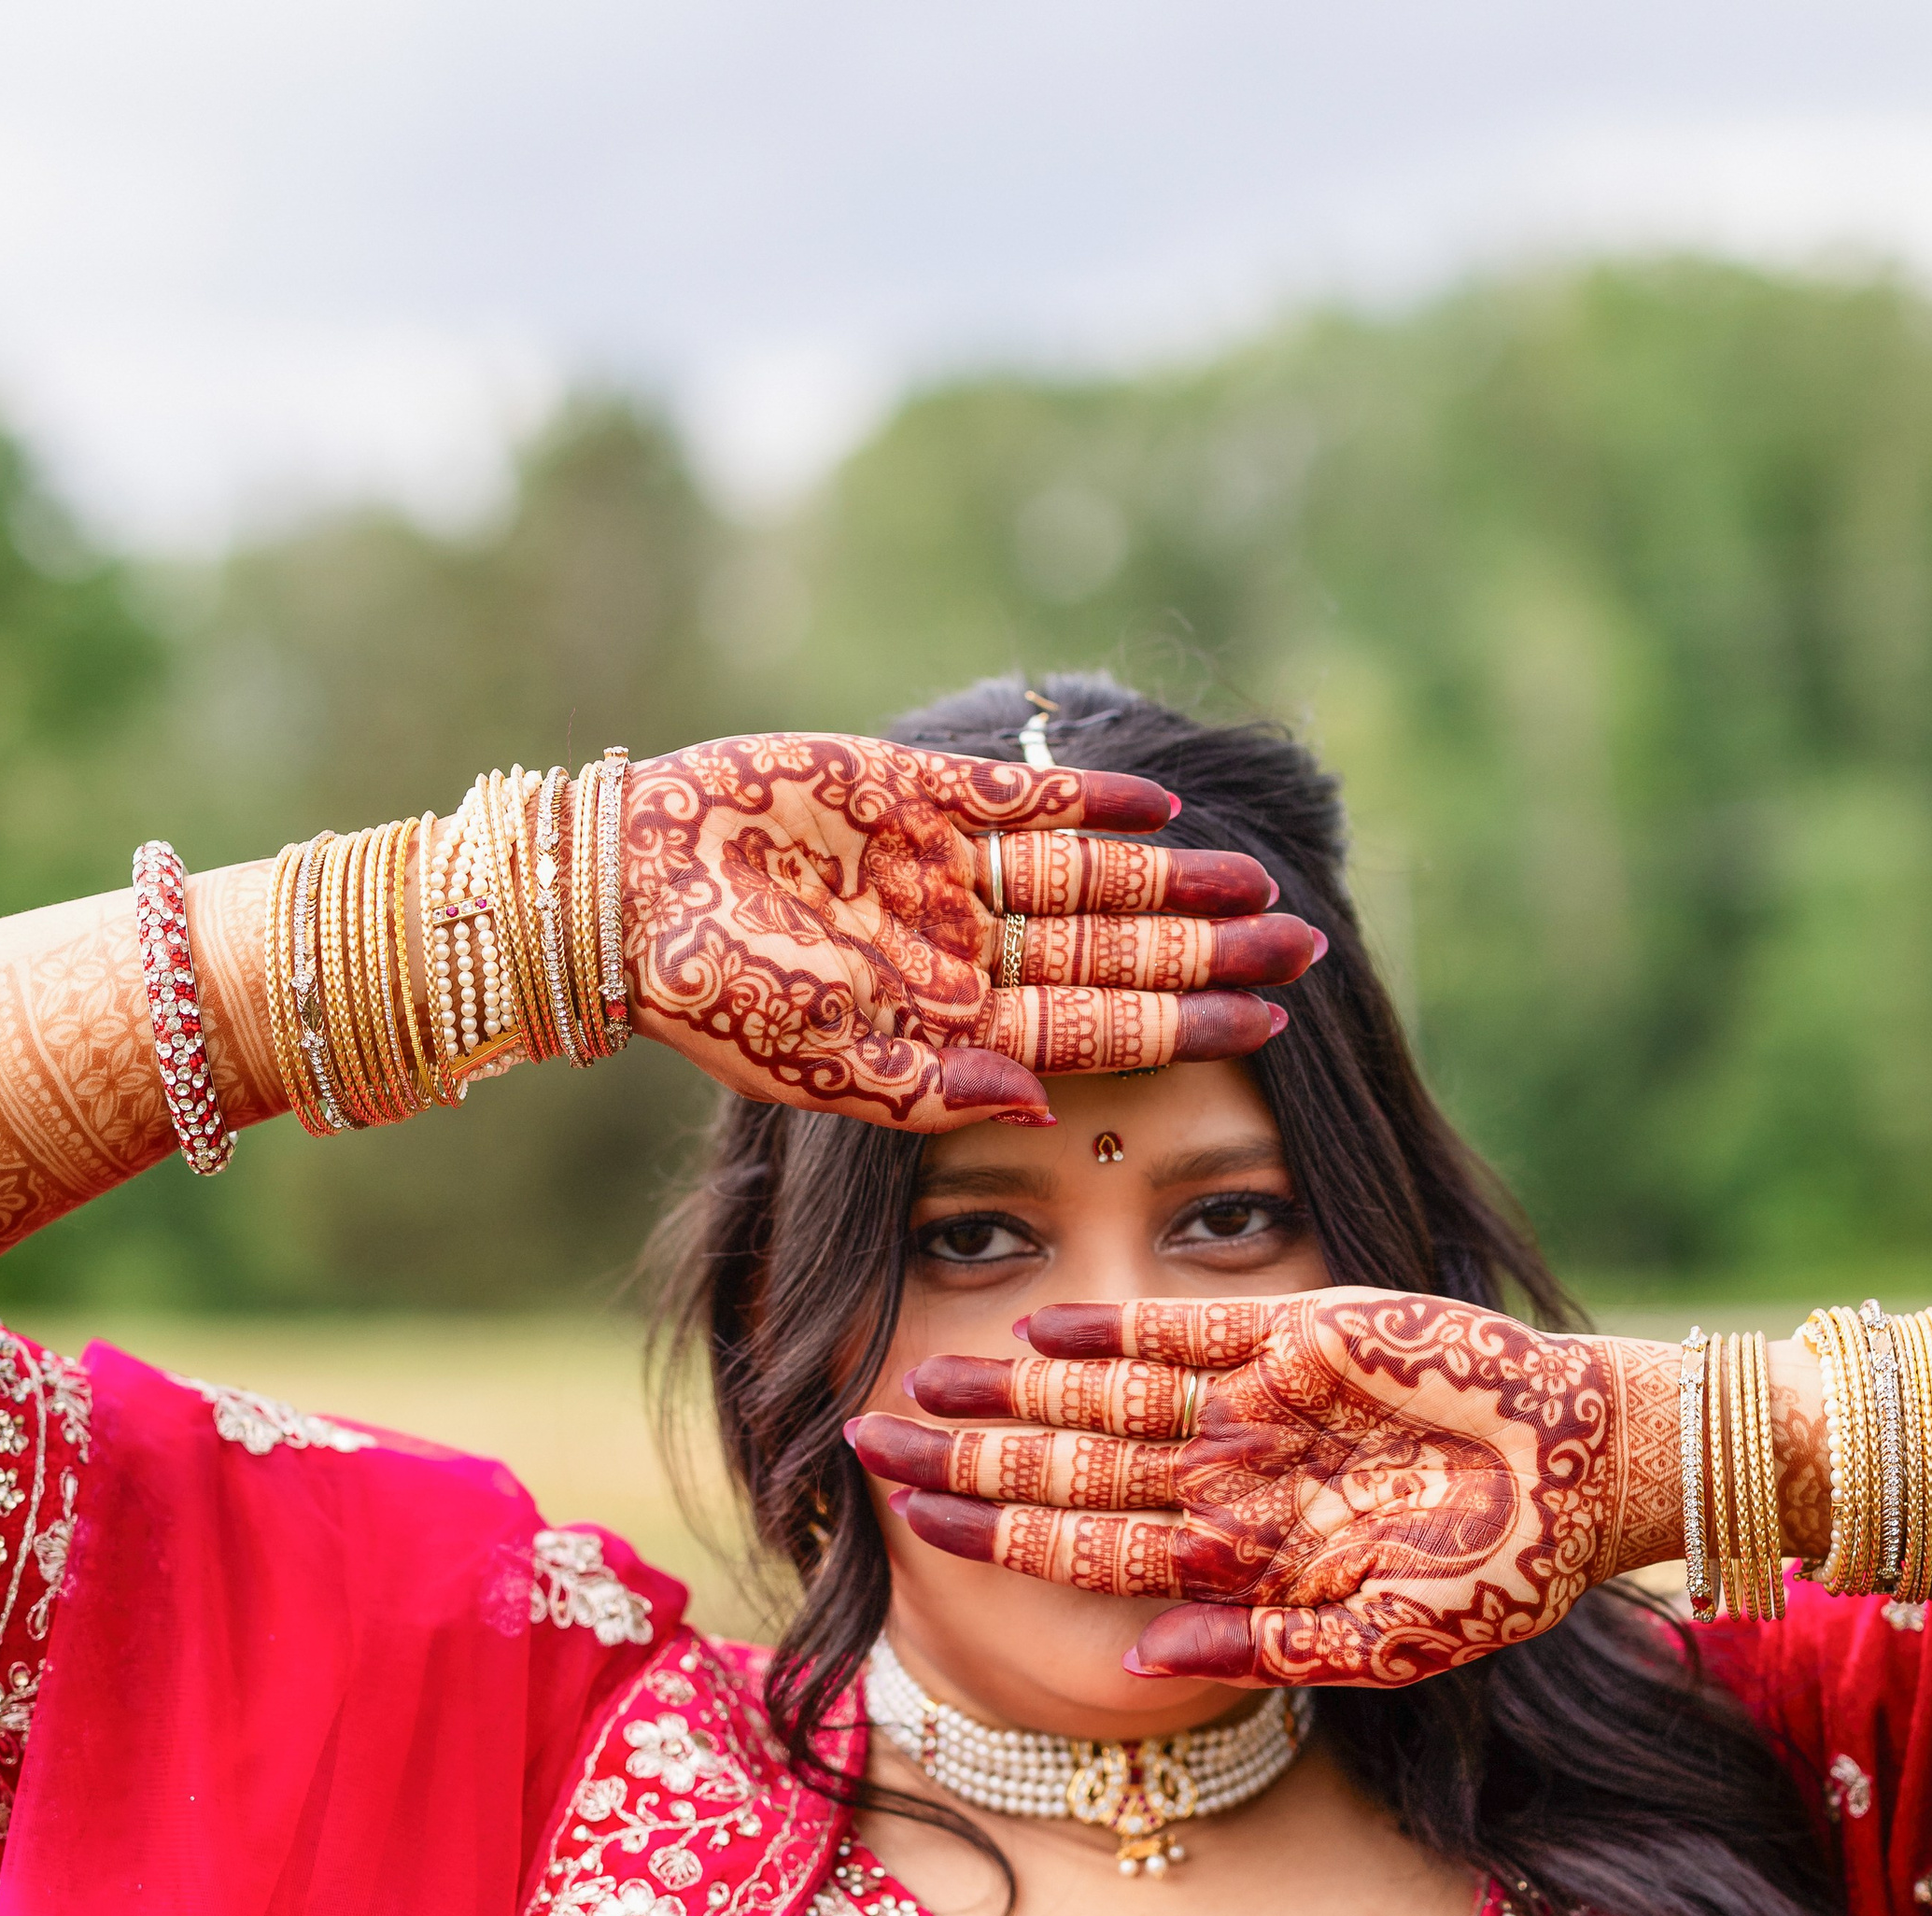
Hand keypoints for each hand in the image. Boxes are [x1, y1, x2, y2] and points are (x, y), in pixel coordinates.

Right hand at [620, 733, 1314, 1129]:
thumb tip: (1042, 1108)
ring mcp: (948, 871)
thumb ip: (933, 1091)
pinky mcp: (914, 793)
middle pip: (1118, 952)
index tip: (1271, 1020)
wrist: (623, 895)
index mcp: (955, 1026)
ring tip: (1257, 876)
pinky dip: (1091, 798)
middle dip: (1211, 951)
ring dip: (1171, 876)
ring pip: (1091, 876)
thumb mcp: (824, 1067)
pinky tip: (1161, 802)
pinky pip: (1025, 798)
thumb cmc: (711, 999)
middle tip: (1308, 941)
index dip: (1186, 1024)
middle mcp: (968, 951)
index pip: (1099, 1029)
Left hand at [849, 1291, 1678, 1683]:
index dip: (998, 1533)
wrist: (1597, 1477)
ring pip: (1107, 1396)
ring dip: (1017, 1391)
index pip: (1087, 1544)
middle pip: (1070, 1467)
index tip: (907, 1523)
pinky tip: (1039, 1328)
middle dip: (968, 1458)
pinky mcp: (1303, 1330)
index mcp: (1237, 1557)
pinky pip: (1187, 1330)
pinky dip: (1115, 1330)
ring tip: (922, 1376)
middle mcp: (1229, 1476)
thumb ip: (1257, 1650)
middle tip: (861, 1440)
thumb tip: (1136, 1659)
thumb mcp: (1382, 1644)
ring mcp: (1258, 1401)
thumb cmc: (1501, 1575)